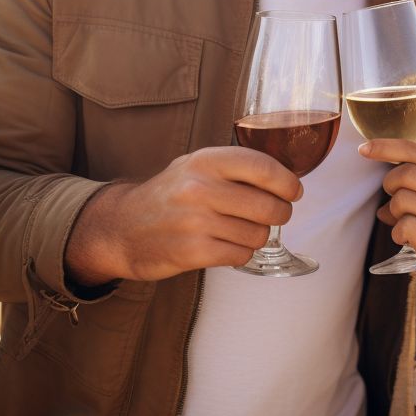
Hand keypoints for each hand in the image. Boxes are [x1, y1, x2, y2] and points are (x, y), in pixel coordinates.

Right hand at [66, 147, 302, 285]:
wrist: (121, 228)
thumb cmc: (169, 195)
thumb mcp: (195, 166)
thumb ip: (234, 166)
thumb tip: (285, 176)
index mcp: (206, 161)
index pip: (263, 167)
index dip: (287, 182)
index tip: (294, 191)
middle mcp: (200, 188)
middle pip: (269, 205)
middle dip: (280, 213)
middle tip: (275, 214)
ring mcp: (196, 221)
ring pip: (258, 234)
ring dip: (257, 236)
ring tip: (241, 230)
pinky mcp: (192, 252)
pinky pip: (241, 255)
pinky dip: (242, 253)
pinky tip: (228, 246)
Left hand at [360, 139, 415, 303]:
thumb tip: (385, 182)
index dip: (389, 147)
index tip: (365, 147)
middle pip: (408, 173)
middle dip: (390, 182)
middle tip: (392, 195)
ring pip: (403, 200)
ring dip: (394, 210)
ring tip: (404, 222)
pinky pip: (404, 226)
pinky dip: (397, 231)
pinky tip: (406, 238)